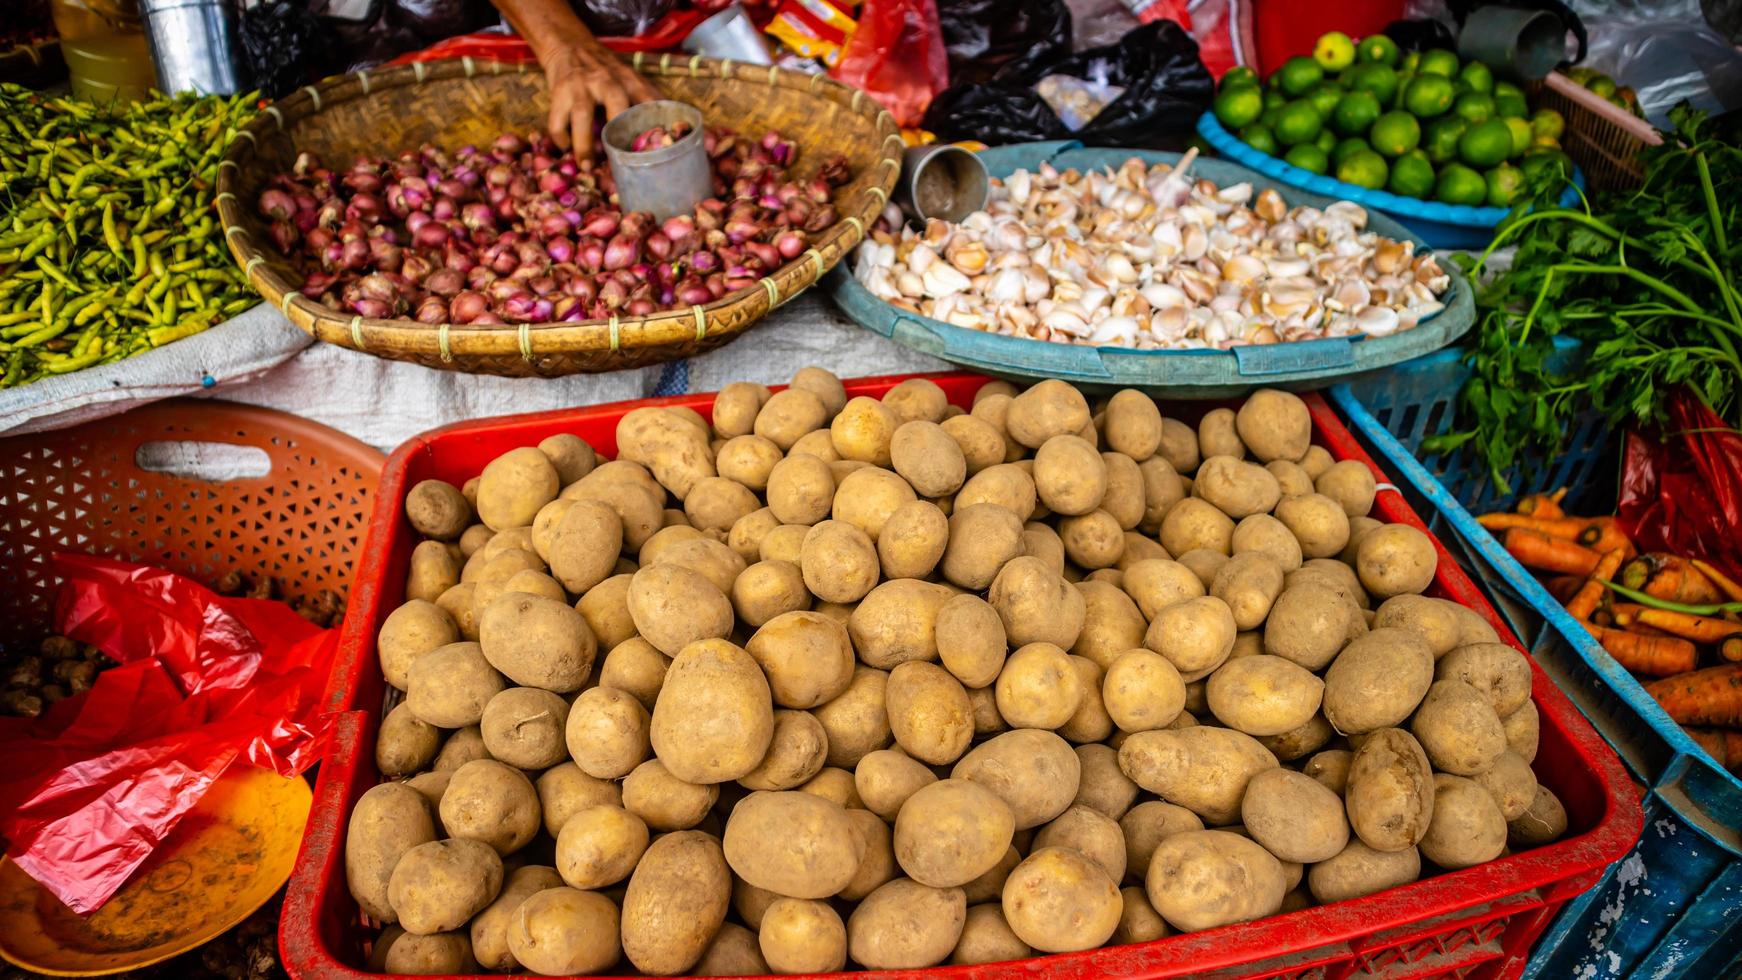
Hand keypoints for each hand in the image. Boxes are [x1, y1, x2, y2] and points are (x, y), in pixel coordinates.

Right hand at [542, 40, 659, 158]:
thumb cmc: (606, 71)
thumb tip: (674, 131)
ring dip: (584, 145)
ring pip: (582, 116)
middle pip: (616, 104)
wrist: (569, 44)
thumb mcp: (630, 78)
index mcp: (631, 80)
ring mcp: (581, 86)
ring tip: (587, 167)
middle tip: (622, 161)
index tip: (664, 149)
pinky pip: (558, 120)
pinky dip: (561, 138)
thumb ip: (647, 101)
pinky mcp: (559, 91)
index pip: (650, 101)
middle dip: (619, 131)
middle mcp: (607, 81)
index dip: (658, 124)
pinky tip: (566, 149)